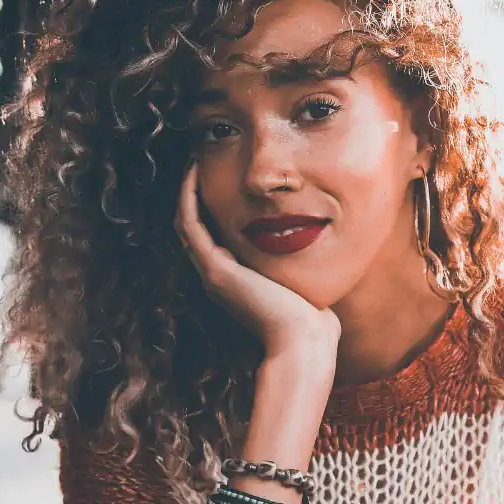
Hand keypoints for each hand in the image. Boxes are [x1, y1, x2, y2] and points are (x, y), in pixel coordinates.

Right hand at [175, 160, 341, 357]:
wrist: (304, 340)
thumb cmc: (312, 319)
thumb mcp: (301, 283)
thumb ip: (298, 266)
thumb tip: (318, 250)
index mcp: (233, 279)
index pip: (210, 237)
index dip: (208, 208)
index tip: (216, 178)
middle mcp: (217, 276)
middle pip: (193, 228)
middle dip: (192, 195)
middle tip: (197, 163)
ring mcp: (213, 274)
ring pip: (185, 224)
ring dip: (185, 192)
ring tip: (192, 162)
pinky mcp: (216, 271)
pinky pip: (191, 227)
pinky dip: (188, 199)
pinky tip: (194, 175)